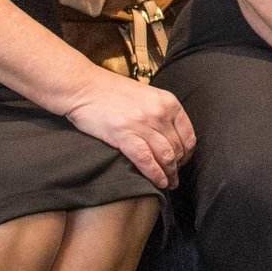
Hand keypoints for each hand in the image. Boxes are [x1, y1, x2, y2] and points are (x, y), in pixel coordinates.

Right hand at [66, 75, 195, 189]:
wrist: (83, 86)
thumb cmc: (111, 91)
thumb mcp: (146, 95)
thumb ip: (160, 112)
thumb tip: (170, 135)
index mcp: (168, 102)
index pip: (188, 135)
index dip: (187, 154)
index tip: (182, 162)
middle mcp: (159, 113)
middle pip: (178, 148)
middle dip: (177, 167)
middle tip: (174, 178)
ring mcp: (142, 124)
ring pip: (166, 157)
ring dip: (169, 174)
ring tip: (167, 184)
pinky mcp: (124, 135)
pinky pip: (146, 161)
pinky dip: (155, 174)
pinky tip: (157, 182)